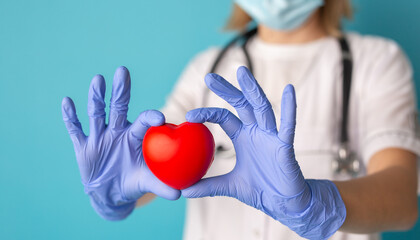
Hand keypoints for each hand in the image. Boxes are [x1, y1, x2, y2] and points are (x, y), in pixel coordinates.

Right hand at [62, 66, 179, 219]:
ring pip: (96, 113)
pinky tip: (67, 101)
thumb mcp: (147, 183)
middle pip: (119, 107)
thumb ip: (162, 185)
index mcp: (136, 137)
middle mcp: (117, 131)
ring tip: (98, 79)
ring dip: (96, 97)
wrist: (110, 193)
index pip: (144, 122)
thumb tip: (179, 193)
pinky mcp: (83, 146)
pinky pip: (76, 129)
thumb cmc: (133, 183)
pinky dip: (70, 117)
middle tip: (123, 71)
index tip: (160, 118)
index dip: (151, 118)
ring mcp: (99, 137)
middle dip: (121, 90)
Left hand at [182, 66, 345, 238]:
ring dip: (252, 89)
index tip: (189, 116)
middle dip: (227, 89)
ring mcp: (271, 136)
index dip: (207, 113)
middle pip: (241, 104)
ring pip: (261, 107)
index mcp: (243, 137)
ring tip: (241, 71)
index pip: (224, 117)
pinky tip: (288, 90)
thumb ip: (208, 185)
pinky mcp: (285, 146)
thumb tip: (184, 190)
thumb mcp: (229, 186)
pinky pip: (288, 126)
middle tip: (209, 77)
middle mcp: (256, 131)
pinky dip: (289, 108)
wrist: (284, 203)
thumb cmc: (261, 190)